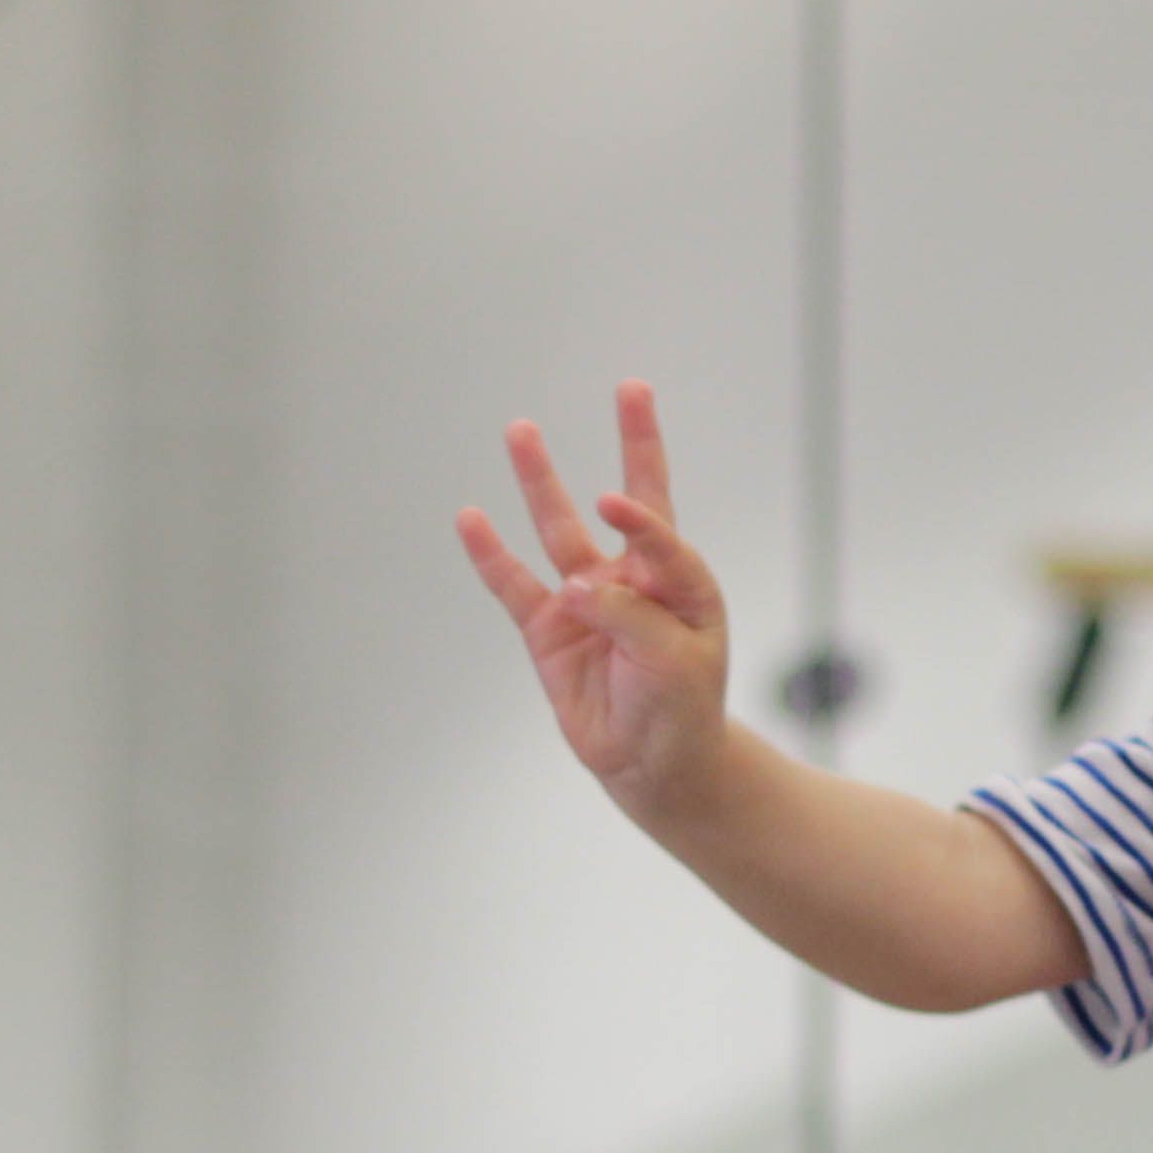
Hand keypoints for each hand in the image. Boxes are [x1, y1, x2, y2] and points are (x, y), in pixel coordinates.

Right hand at [454, 383, 733, 816]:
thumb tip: (574, 587)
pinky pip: (514, 585)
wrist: (654, 764)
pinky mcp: (548, 629)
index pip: (657, 528)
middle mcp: (635, 578)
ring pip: (559, 529)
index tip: (611, 505)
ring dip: (541, 481)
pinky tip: (471, 518)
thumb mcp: (674, 661)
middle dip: (631, 442)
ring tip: (521, 430)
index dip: (636, 513)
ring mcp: (587, 600)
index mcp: (679, 580)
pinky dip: (491, 554)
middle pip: (627, 501)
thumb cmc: (681, 708)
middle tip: (629, 388)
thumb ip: (629, 616)